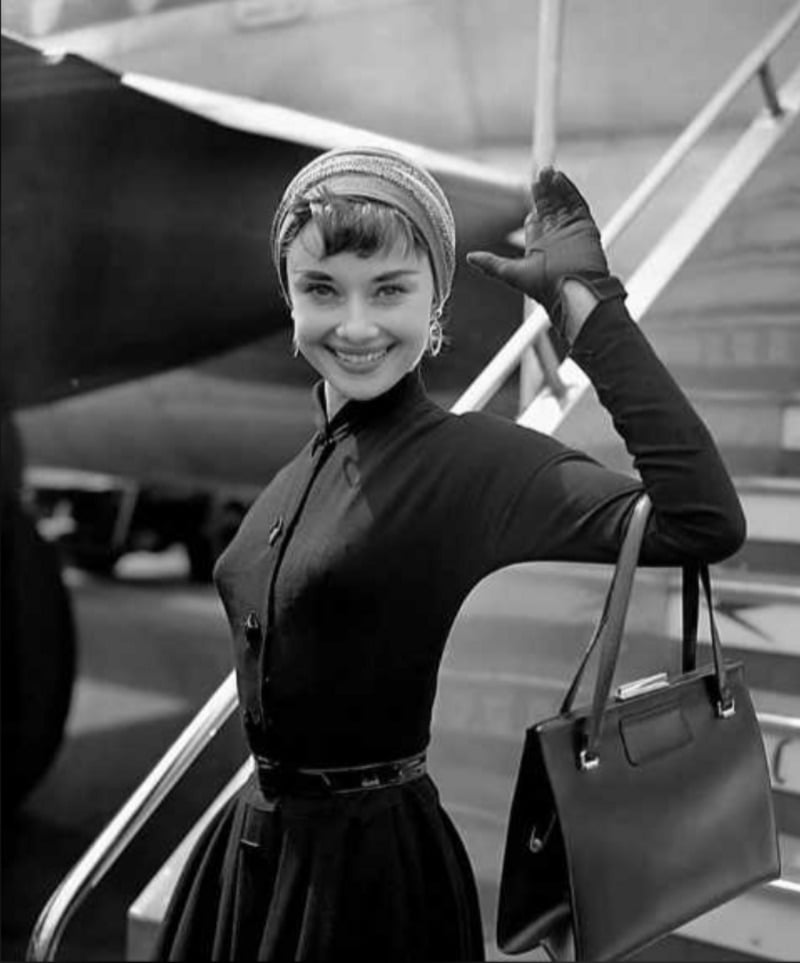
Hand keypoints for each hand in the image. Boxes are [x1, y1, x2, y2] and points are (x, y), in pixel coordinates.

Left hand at [466, 167, 624, 339]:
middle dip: (544, 191)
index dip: (532, 204)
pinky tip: (560, 178)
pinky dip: (569, 191)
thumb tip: (469, 258)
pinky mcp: (585, 227)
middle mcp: (556, 237)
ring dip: (555, 187)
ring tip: (548, 171)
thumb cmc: (544, 287)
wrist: (573, 292)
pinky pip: (578, 204)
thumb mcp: (511, 273)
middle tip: (539, 174)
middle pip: (549, 206)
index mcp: (539, 246)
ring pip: (563, 202)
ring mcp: (571, 231)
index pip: (535, 218)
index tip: (529, 187)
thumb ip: (491, 264)